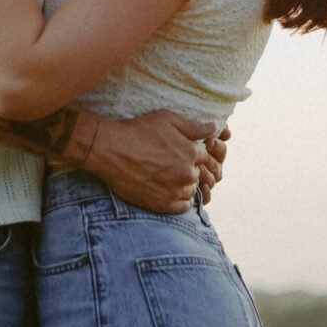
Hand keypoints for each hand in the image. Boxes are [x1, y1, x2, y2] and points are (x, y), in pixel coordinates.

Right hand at [86, 110, 224, 214]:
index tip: (183, 152)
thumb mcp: (167, 120)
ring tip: (168, 176)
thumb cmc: (138, 131)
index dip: (195, 153)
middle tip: (173, 163)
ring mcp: (175, 190)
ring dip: (185, 184)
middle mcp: (187, 173)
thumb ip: (194, 126)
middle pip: (199, 173)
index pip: (206, 156)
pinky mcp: (163, 204)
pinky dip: (180, 199)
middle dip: (190, 168)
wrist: (111, 150)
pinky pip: (183, 206)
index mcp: (191, 152)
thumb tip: (214, 128)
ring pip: (192, 190)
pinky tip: (169, 190)